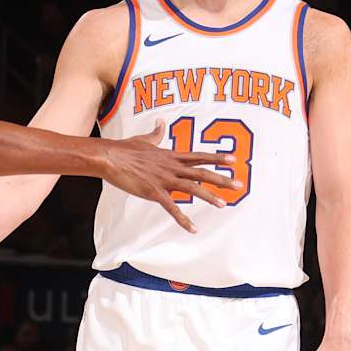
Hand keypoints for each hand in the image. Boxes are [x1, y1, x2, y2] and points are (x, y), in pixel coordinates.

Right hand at [99, 120, 242, 230]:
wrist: (111, 157)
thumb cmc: (126, 149)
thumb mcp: (145, 140)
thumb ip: (156, 133)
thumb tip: (161, 122)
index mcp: (171, 156)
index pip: (199, 156)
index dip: (217, 158)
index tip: (233, 160)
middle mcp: (172, 167)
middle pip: (202, 172)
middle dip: (222, 178)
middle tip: (239, 184)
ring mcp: (164, 179)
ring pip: (192, 188)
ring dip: (209, 197)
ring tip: (223, 205)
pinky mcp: (154, 192)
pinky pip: (172, 207)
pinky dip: (183, 219)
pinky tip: (193, 228)